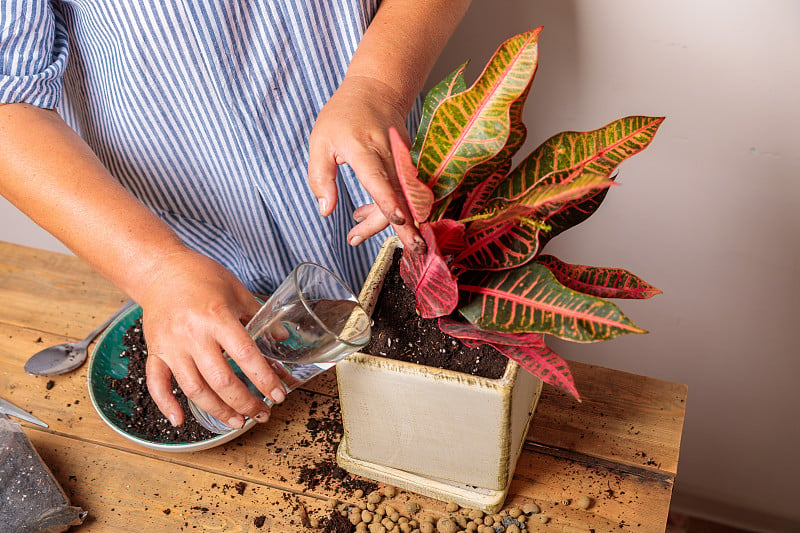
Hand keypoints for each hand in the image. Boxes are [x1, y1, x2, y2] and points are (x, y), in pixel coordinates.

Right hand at [139, 249, 283, 427]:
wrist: (159, 268)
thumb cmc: (200, 275)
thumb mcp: (236, 289)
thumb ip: (259, 315)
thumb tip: (283, 338)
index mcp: (216, 316)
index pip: (245, 355)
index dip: (264, 379)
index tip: (278, 395)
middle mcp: (192, 334)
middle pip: (221, 380)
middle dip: (245, 402)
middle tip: (262, 413)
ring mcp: (171, 345)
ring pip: (194, 389)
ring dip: (218, 410)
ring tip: (237, 421)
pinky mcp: (155, 351)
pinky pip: (157, 383)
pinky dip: (166, 404)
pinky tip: (180, 421)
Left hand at [307, 75, 425, 254]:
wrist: (377, 89)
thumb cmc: (344, 115)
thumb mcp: (320, 142)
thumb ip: (320, 177)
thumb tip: (326, 210)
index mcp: (363, 148)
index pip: (379, 178)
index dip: (389, 201)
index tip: (400, 220)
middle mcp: (389, 155)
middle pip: (400, 196)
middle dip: (408, 226)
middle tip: (412, 252)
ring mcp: (402, 160)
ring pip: (403, 199)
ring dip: (384, 222)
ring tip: (354, 234)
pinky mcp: (408, 165)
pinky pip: (402, 192)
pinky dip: (386, 209)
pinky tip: (363, 215)